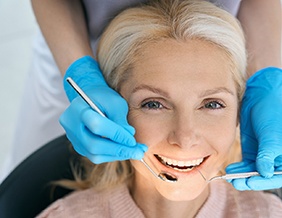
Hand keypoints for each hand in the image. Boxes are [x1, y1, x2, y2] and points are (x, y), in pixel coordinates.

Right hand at [60, 56, 146, 163]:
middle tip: (138, 151)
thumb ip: (121, 120)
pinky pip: (95, 156)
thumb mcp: (116, 102)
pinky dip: (111, 155)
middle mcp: (71, 125)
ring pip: (94, 154)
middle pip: (94, 145)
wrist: (90, 98)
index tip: (133, 140)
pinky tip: (124, 151)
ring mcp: (73, 138)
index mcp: (79, 109)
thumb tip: (129, 140)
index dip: (117, 135)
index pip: (97, 126)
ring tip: (135, 152)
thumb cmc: (104, 98)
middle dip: (118, 150)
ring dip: (117, 155)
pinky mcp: (78, 146)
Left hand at [226, 67, 281, 189]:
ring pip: (253, 171)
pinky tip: (230, 168)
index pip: (277, 176)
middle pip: (264, 177)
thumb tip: (265, 173)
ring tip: (230, 177)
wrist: (261, 96)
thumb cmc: (273, 112)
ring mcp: (264, 155)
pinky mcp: (253, 150)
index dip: (264, 182)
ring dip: (242, 175)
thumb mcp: (271, 133)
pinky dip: (239, 167)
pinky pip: (246, 163)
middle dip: (250, 180)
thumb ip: (268, 153)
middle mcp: (276, 159)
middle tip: (236, 182)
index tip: (250, 182)